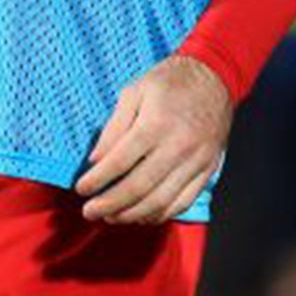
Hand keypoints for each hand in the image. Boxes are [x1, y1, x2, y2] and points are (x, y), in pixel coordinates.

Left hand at [74, 53, 232, 223]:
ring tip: (111, 217)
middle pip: (139, 187)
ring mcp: (196, 162)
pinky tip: (142, 216)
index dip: (97, 179)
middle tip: (90, 212)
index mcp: (156, 125)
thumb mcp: (134, 92)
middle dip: (111, 204)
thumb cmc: (169, 82)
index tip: (81, 189)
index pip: (120, 162)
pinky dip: (161, 214)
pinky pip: (183, 201)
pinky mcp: (208, 171)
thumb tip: (96, 160)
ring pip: (161, 200)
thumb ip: (114, 128)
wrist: (215, 78)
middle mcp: (178, 147)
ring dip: (133, 214)